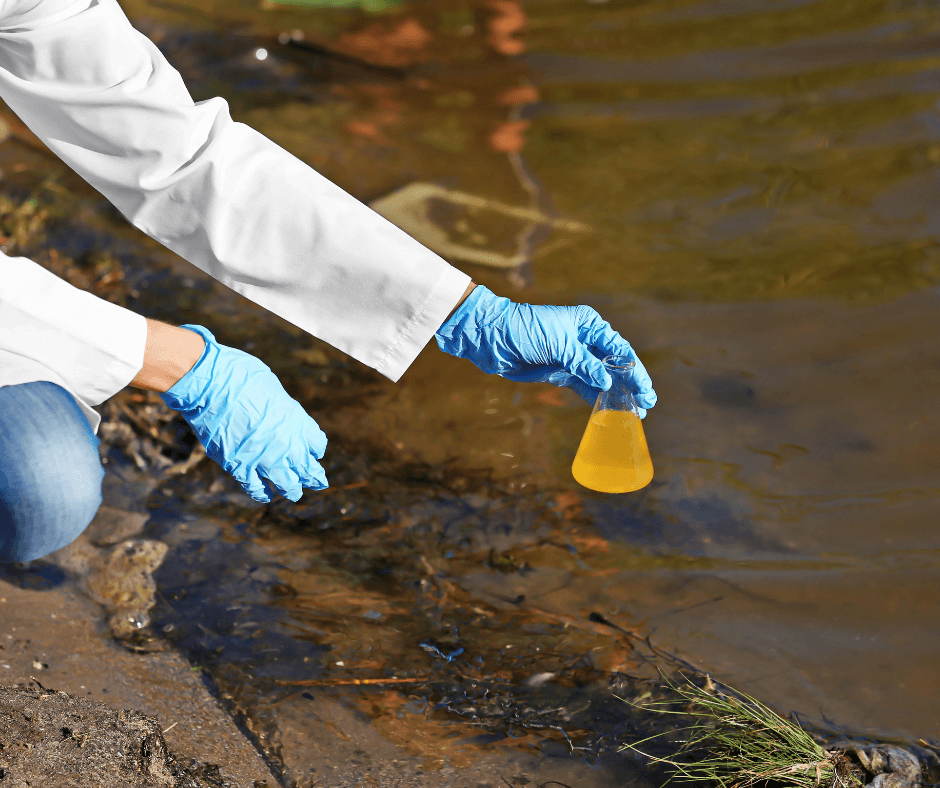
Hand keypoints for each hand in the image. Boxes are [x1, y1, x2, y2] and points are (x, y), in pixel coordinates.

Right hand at [159, 325, 327, 501]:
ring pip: (286, 485)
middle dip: (313, 478)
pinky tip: (266, 495)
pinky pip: (255, 487)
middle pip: (307, 470)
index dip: (315, 449)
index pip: (317, 444)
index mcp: (297, 421)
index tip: (314, 452)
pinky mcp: (238, 466)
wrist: (210, 383)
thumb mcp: (273, 388)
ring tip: (294, 494)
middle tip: (318, 483)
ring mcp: (263, 458)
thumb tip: (281, 417)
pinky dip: (262, 493)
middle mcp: (286, 444)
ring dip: (292, 490)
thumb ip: (282, 409)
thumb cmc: (240, 375)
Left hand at [435, 286, 656, 414]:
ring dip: (616, 394)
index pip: (619, 349)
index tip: (645, 389)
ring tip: (634, 413)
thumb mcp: (560, 345)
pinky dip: (596, 398)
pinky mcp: (561, 372)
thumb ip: (585, 364)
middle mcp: (584, 339)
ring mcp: (573, 357)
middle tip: (647, 404)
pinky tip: (610, 411)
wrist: (494, 338)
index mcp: (589, 324)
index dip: (634, 370)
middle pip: (614, 364)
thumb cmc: (526, 331)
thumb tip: (607, 382)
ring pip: (601, 378)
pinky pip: (584, 387)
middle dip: (631, 384)